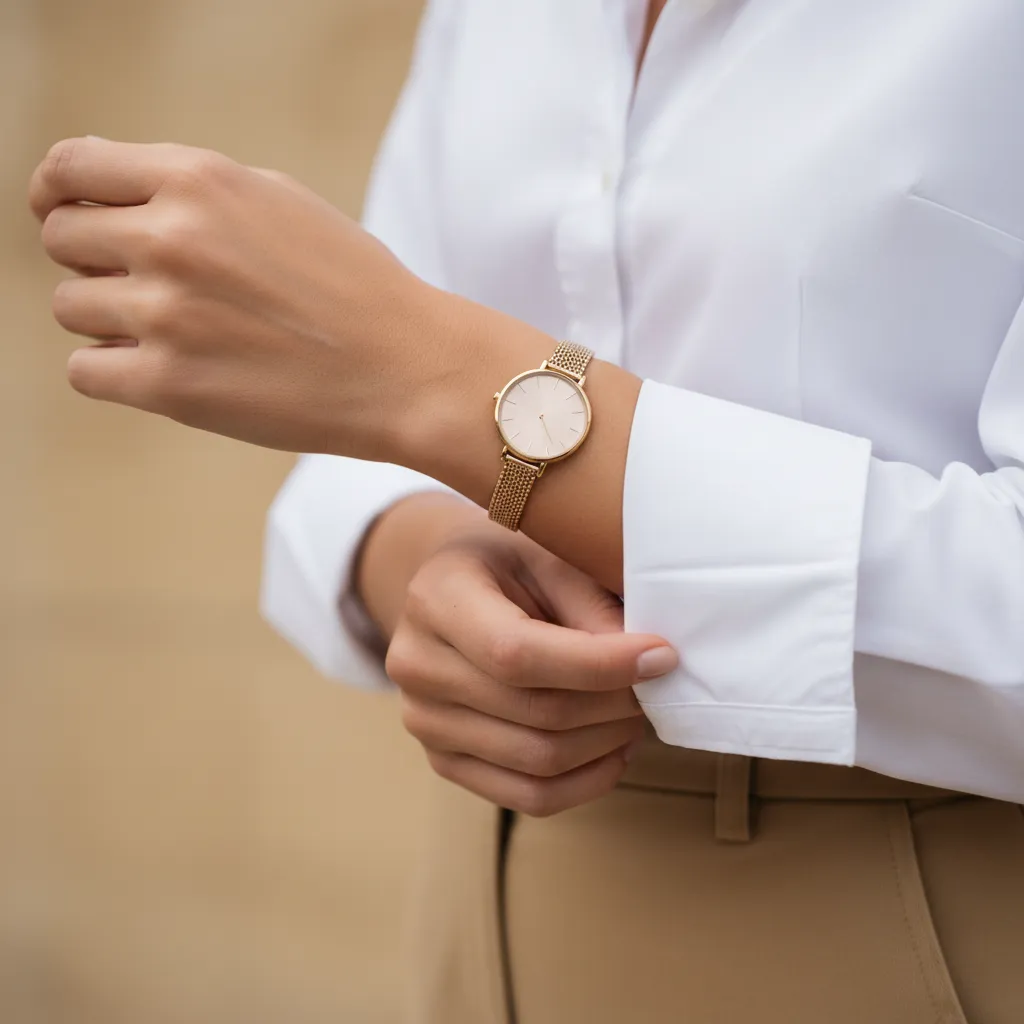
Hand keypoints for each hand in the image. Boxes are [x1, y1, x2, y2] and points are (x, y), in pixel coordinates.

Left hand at [30, 137, 478, 458]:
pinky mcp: (168, 385)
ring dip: (111, 320)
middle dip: (95, 262)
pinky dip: (115, 370)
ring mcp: (165, 314)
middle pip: (63, 240)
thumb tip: (116, 204)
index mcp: (199, 181)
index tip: (61, 213)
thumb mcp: (278, 201)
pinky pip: (86, 370)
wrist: (409, 368)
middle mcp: (171, 239)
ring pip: (71, 308)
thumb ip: (194, 193)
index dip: (56, 192)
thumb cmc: (355, 287)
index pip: (72, 169)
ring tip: (179, 334)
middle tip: (149, 288)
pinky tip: (167, 370)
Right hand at [385, 518, 676, 815]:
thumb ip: (591, 607)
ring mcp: (424, 722)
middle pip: (536, 713)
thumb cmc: (505, 566)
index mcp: (435, 600)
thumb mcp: (546, 557)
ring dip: (607, 742)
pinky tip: (614, 748)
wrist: (450, 589)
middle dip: (615, 704)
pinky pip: (528, 795)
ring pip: (538, 761)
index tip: (661, 656)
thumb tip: (649, 665)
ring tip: (636, 710)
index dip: (598, 664)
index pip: (517, 654)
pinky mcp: (443, 761)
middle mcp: (416, 667)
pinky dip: (587, 780)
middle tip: (657, 683)